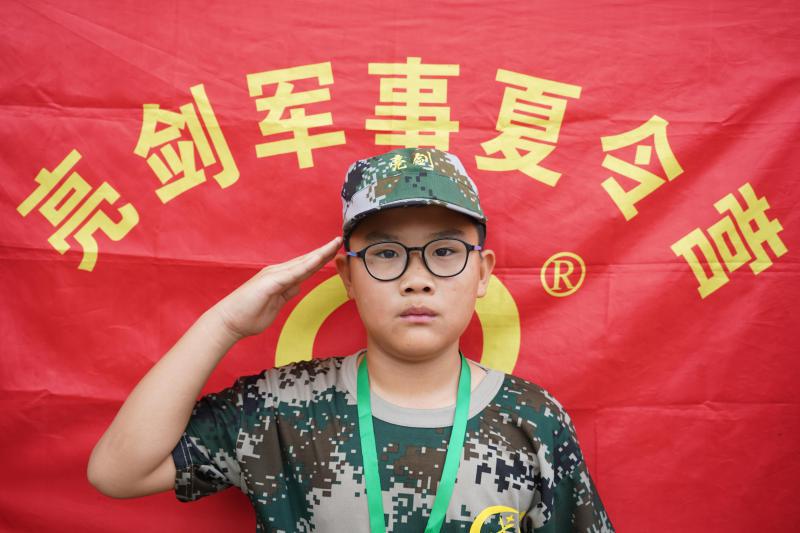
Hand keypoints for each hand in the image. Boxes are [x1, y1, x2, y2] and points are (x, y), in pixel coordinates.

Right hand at [210, 236, 342, 340]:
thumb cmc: (249, 315)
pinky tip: (318, 259)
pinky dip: (307, 265)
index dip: (321, 259)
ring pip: (302, 263)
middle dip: (325, 251)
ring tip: (335, 244)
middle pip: (307, 260)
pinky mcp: (270, 283)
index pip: (305, 267)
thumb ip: (287, 293)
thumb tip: (298, 286)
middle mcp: (278, 273)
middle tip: (340, 240)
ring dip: (320, 253)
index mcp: (281, 278)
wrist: (228, 322)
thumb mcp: (275, 304)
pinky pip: (293, 273)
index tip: (335, 252)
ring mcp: (274, 275)